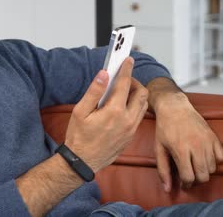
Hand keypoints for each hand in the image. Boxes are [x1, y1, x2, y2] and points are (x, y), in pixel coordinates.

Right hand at [64, 57, 148, 171]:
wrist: (83, 162)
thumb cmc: (78, 137)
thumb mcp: (80, 111)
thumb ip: (94, 91)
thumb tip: (103, 74)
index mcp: (113, 112)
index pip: (125, 84)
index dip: (126, 69)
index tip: (127, 59)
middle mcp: (127, 120)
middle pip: (142, 93)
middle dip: (134, 81)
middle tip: (122, 79)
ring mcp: (131, 129)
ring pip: (144, 104)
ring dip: (137, 94)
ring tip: (122, 92)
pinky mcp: (131, 136)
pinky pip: (139, 116)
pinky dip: (135, 106)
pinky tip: (121, 106)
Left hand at [151, 90, 222, 191]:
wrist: (175, 107)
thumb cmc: (164, 129)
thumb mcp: (159, 149)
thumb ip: (163, 170)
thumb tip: (167, 189)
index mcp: (181, 150)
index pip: (189, 177)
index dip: (186, 184)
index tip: (183, 183)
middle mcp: (196, 146)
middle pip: (203, 176)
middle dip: (196, 180)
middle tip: (190, 176)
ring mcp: (207, 141)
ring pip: (213, 168)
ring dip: (204, 171)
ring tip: (195, 166)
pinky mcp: (214, 137)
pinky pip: (221, 157)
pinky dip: (215, 161)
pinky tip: (205, 157)